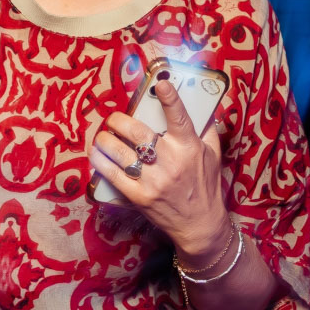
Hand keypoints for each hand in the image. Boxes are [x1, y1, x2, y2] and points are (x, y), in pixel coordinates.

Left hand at [90, 75, 228, 258]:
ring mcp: (153, 181)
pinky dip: (100, 162)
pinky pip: (113, 175)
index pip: (179, 118)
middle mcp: (171, 162)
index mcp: (189, 147)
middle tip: (113, 119)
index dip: (170, 99)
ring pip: (120, 152)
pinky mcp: (139, 197)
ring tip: (102, 136)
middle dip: (119, 120)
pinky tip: (96, 154)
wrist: (199, 225)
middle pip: (138, 132)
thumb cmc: (205, 186)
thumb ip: (206, 129)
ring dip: (105, 140)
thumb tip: (202, 103)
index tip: (161, 84)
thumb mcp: (213, 155)